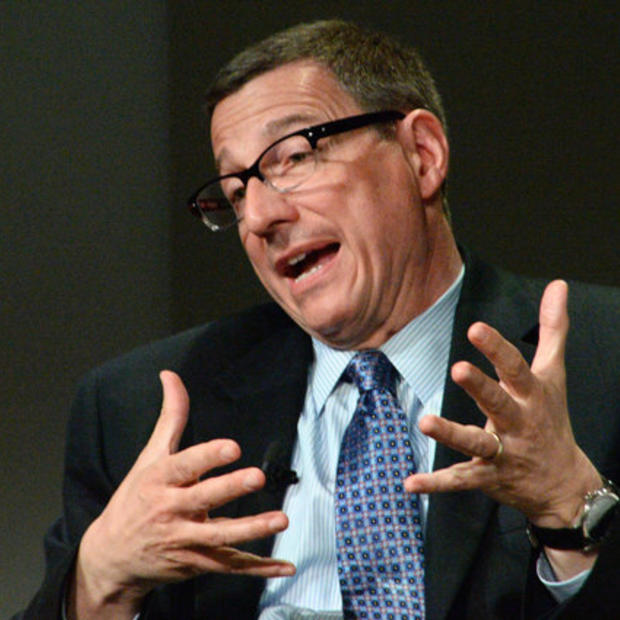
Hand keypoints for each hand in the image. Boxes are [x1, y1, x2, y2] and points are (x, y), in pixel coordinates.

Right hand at [69, 370, 293, 618]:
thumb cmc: (135, 498)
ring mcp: (184, 541)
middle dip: (230, 489)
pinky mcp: (196, 564)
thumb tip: (170, 374)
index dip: (207, 456)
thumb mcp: (149, 457)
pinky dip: (258, 569)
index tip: (231, 447)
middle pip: (203, 500)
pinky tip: (285, 567)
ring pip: (220, 537)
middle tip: (257, 477)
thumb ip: (170, 417)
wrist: (111, 556)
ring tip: (280, 520)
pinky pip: (229, 567)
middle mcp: (170, 511)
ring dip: (251, 530)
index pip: (184, 466)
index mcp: (159, 481)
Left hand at [405, 281, 600, 526]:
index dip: (496, 348)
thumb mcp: (553, 373)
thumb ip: (553, 329)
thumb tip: (557, 283)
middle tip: (458, 369)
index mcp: (531, 395)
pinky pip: (460, 479)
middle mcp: (518, 423)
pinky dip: (436, 483)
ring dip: (452, 434)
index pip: (515, 368)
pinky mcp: (487, 477)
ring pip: (476, 443)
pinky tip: (410, 483)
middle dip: (481, 388)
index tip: (476, 328)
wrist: (564, 484)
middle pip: (499, 403)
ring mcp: (503, 453)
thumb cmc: (551, 418)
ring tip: (424, 422)